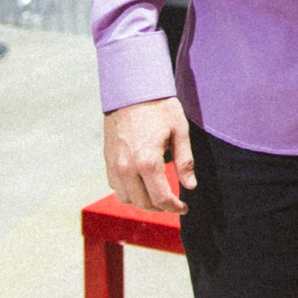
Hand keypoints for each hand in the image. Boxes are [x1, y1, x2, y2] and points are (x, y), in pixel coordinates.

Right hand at [103, 97, 193, 213]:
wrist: (131, 90)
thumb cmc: (159, 107)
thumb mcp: (179, 130)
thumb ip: (184, 161)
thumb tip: (190, 186)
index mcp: (148, 162)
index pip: (161, 198)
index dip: (174, 207)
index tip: (184, 208)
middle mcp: (127, 168)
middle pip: (143, 203)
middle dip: (160, 208)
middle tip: (173, 203)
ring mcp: (114, 165)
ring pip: (126, 198)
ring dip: (142, 202)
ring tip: (158, 195)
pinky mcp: (107, 160)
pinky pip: (115, 186)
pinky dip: (128, 191)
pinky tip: (141, 184)